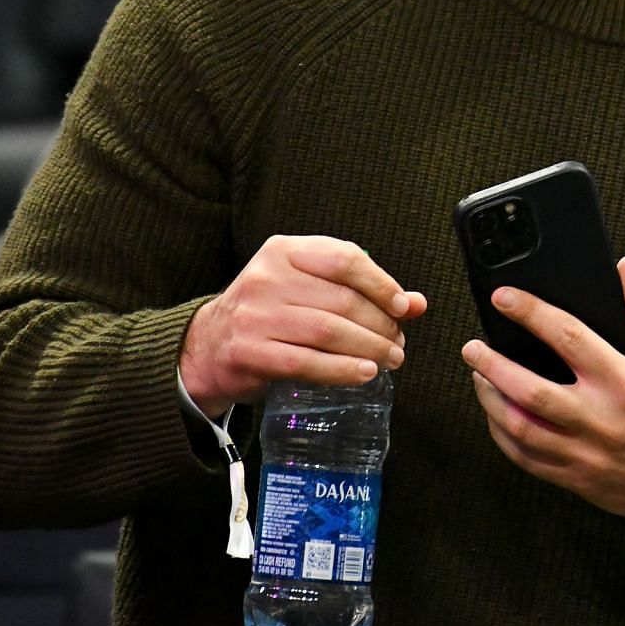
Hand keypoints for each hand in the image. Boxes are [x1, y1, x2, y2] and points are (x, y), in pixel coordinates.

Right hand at [181, 235, 427, 416]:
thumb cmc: (269, 313)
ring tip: (390, 359)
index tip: (404, 307)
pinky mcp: (249, 352)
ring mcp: (255, 315)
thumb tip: (417, 304)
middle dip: (380, 324)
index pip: (345, 258)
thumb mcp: (308, 289)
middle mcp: (267, 277)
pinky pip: (307, 362)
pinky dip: (342, 370)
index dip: (382, 284)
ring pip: (328, 331)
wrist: (207, 347)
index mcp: (284, 251)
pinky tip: (364, 374)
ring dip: (368, 348)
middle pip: (341, 299)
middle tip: (399, 342)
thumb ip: (360, 291)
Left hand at [461, 255, 624, 524]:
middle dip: (492, 364)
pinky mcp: (577, 478)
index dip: (531, 312)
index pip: (568, 337)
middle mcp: (601, 418)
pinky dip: (503, 435)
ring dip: (490, 400)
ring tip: (478, 375)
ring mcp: (585, 453)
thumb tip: (624, 269)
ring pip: (520, 427)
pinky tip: (496, 414)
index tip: (504, 297)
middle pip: (529, 389)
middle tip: (472, 345)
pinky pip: (527, 459)